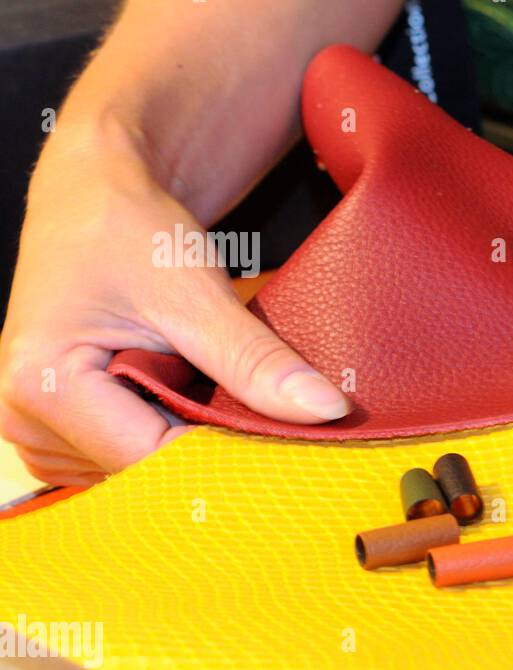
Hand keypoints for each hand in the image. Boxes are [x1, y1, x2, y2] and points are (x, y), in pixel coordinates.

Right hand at [0, 127, 349, 484]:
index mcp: (43, 385)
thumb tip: (325, 412)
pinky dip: (171, 434)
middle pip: (146, 472)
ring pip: (143, 471)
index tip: (291, 443)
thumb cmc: (129, 230)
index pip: (153, 461)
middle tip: (265, 413)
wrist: (93, 198)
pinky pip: (130, 458)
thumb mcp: (198, 292)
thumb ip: (257, 362)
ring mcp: (37, 429)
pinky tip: (187, 395)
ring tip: (209, 385)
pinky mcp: (60, 430)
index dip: (228, 456)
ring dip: (191, 440)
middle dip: (212, 448)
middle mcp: (25, 418)